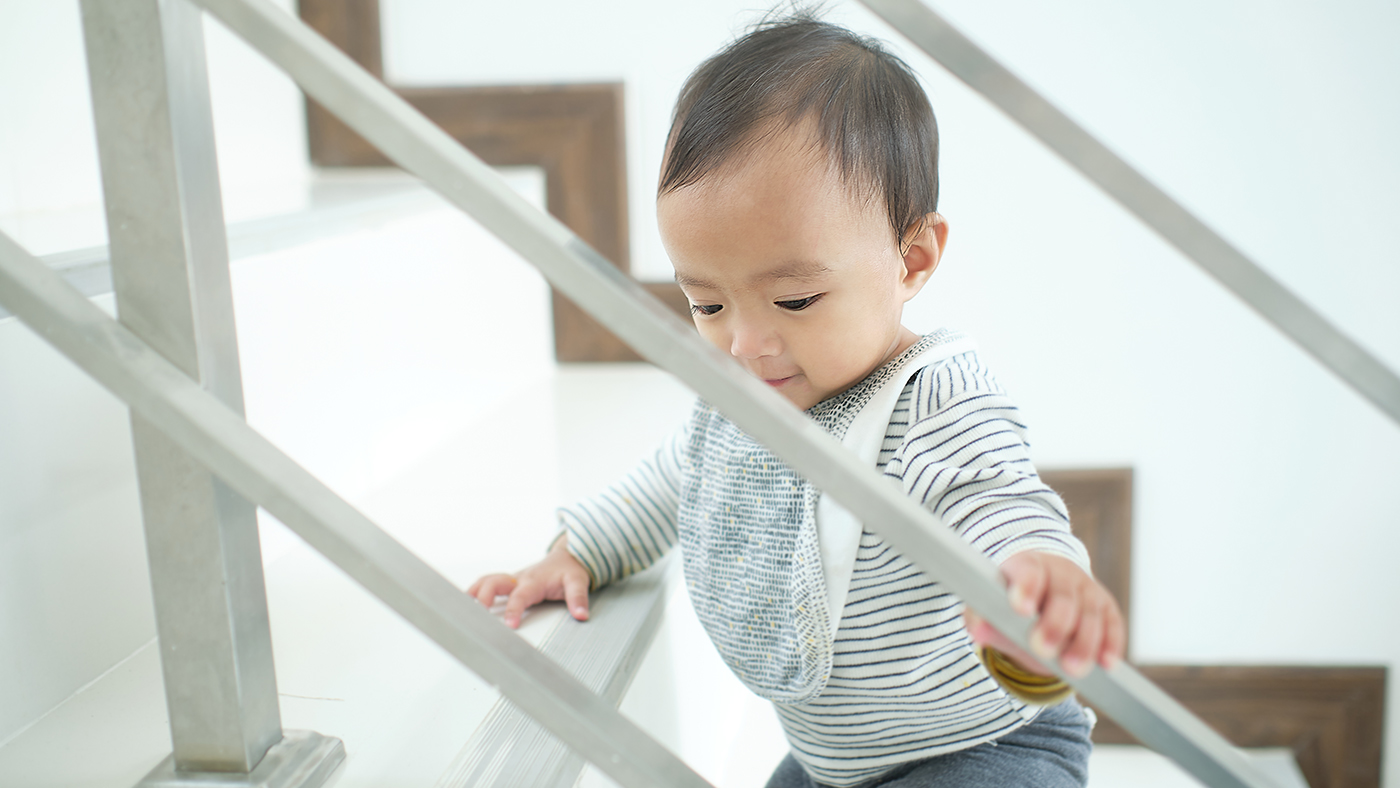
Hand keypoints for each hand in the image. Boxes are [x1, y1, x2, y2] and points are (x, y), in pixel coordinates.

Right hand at [467, 536, 592, 628]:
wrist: (566, 558)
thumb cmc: (568, 571)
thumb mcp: (578, 582)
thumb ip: (579, 599)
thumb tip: (581, 615)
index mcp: (534, 581)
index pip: (520, 596)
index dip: (513, 609)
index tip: (510, 624)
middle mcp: (518, 579)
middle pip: (494, 583)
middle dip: (482, 597)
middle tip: (476, 615)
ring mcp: (511, 580)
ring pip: (486, 581)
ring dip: (472, 592)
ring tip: (459, 609)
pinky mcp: (507, 583)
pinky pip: (486, 584)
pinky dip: (473, 592)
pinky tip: (462, 605)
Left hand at [963, 551, 1124, 678]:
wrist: (1043, 595)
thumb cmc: (1012, 603)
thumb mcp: (993, 609)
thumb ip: (983, 618)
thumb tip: (978, 631)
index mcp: (1027, 566)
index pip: (1029, 571)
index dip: (1026, 587)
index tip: (1020, 608)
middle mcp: (1060, 573)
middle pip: (1063, 597)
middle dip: (1055, 624)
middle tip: (1043, 648)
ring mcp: (1086, 589)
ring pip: (1089, 613)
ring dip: (1084, 642)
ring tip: (1072, 668)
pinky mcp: (1106, 607)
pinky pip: (1112, 624)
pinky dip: (1110, 644)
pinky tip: (1106, 663)